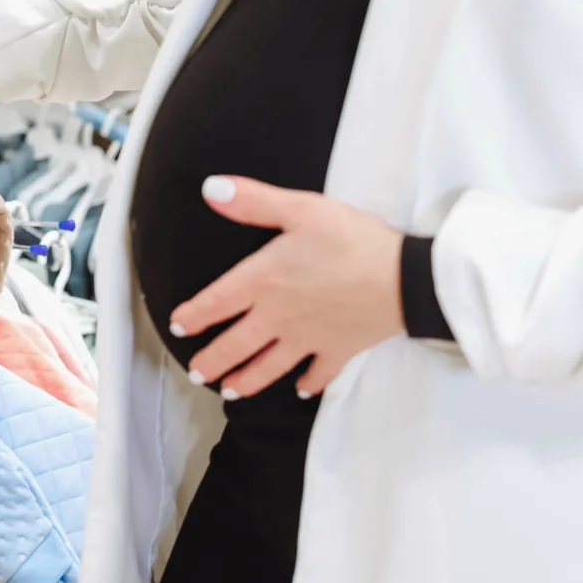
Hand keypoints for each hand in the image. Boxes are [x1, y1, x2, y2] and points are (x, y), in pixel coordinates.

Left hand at [169, 176, 406, 400]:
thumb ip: (253, 201)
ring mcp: (307, 338)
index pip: (216, 303)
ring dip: (247, 381)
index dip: (194, 316)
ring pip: (268, 367)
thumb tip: (210, 189)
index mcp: (263, 281)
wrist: (404, 278)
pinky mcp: (338, 350)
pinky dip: (308, 384)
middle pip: (236, 345)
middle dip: (213, 361)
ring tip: (230, 393)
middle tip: (197, 373)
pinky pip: (319, 373)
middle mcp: (278, 316)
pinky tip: (300, 391)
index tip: (178, 326)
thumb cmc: (352, 239)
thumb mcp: (302, 209)